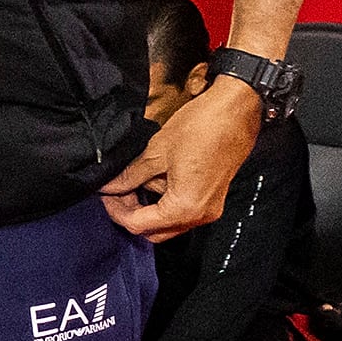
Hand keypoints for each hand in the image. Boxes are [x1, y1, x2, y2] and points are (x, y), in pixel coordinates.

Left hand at [105, 66, 261, 237]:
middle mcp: (199, 216)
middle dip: (132, 211)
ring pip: (168, 220)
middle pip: (154, 230)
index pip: (138, 224)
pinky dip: (166, 198)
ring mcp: (209, 209)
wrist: (236, 110)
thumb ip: (130, 175)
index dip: (116, 210)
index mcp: (184, 208)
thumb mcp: (157, 151)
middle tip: (117, 190)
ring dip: (149, 204)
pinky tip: (157, 174)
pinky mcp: (213, 198)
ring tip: (138, 175)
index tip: (105, 194)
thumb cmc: (201, 127)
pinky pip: (183, 209)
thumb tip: (109, 186)